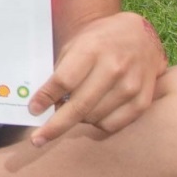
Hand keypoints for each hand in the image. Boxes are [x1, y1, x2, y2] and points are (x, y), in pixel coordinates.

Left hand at [25, 11, 167, 145]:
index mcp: (92, 49)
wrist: (141, 37)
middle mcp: (113, 68)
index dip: (46, 98)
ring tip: (73, 110)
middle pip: (79, 106)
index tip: (33, 110)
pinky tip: (92, 114)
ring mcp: (131, 85)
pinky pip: (113, 124)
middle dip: (55, 126)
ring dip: (77, 120)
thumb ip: (62, 71)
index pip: (64, 80)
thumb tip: (44, 103)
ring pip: (94, 118)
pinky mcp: (143, 100)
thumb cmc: (100, 41)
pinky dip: (97, 124)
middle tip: (37, 139)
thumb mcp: (76, 45)